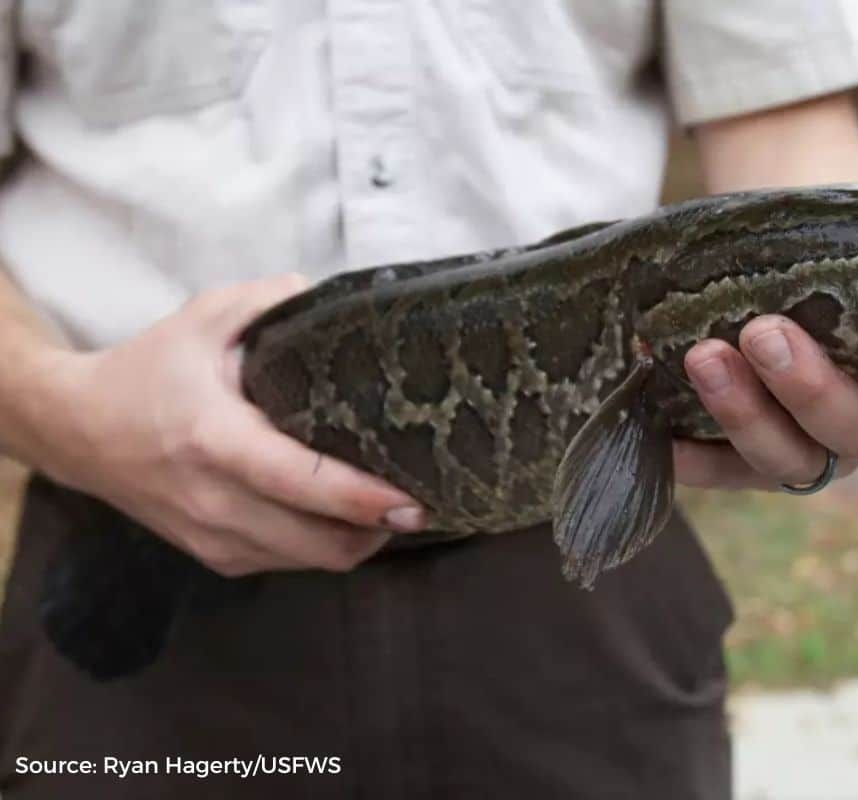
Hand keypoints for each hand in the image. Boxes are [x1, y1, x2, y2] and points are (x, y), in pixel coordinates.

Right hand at [37, 274, 426, 575]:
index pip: (300, 483)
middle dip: (379, 530)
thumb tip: (335, 297)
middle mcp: (215, 500)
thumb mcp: (205, 317)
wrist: (79, 430)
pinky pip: (289, 564)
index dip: (362, 498)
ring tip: (388, 508)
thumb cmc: (149, 370)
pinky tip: (341, 516)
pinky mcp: (215, 557)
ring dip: (357, 542)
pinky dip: (323, 546)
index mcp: (215, 439)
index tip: (412, 500)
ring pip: (311, 561)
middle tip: (418, 502)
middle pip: (320, 542)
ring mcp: (213, 537)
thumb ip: (272, 300)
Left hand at [675, 123, 857, 489]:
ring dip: (746, 415)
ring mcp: (806, 446)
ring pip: (788, 459)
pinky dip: (695, 459)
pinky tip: (663, 433)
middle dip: (811, 389)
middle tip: (764, 332)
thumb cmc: (849, 261)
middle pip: (856, 431)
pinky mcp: (744, 460)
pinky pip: (722, 475)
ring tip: (702, 356)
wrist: (774, 282)